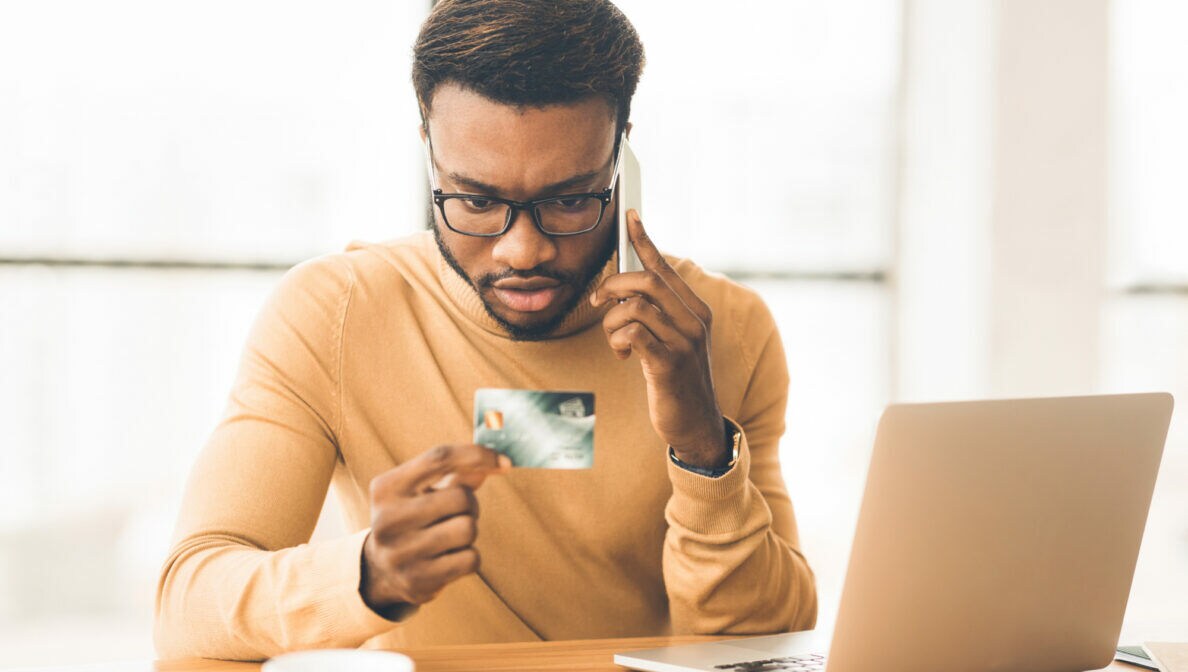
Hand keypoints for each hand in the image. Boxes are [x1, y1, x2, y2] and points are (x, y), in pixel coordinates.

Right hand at [360, 444, 510, 616]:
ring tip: (452, 536)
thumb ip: (457, 474)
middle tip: (459, 513)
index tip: (505, 463)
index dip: (477, 455)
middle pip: (461, 498)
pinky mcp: (417, 580)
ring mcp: (400, 553)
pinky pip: (470, 559)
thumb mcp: (422, 491)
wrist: (382, 570)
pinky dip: (470, 556)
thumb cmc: (412, 518)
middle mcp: (388, 519)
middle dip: (470, 504)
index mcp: (387, 488)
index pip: (439, 458)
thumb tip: (496, 463)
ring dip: (470, 531)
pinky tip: (450, 558)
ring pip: (468, 529)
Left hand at [590, 210, 725, 467]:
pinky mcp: (668, 364)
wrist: (696, 423)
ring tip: (617, 342)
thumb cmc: (677, 378)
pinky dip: (618, 341)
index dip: (644, 240)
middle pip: (645, 281)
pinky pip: (631, 334)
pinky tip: (623, 355)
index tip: (629, 216)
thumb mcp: (673, 340)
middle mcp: (694, 321)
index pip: (665, 267)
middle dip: (612, 286)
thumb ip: (657, 313)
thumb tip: (624, 285)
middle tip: (598, 302)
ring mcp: (684, 343)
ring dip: (612, 324)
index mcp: (696, 310)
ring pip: (633, 308)